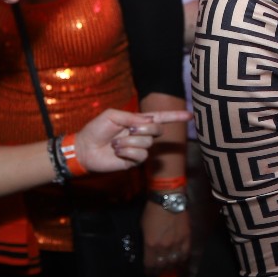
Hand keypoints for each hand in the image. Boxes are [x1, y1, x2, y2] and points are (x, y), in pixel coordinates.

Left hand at [73, 109, 190, 171]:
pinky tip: (117, 152)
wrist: (85, 148)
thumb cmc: (96, 129)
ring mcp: (139, 148)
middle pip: (157, 130)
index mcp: (138, 121)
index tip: (191, 115)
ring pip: (147, 143)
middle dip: (144, 129)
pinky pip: (140, 155)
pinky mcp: (134, 161)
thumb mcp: (112, 116)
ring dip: (129, 142)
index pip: (161, 118)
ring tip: (116, 144)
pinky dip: (127, 151)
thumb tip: (150, 121)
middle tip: (128, 130)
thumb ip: (132, 117)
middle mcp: (141, 134)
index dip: (176, 116)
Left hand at [141, 199, 190, 273]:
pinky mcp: (186, 238)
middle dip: (159, 271)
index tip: (148, 273)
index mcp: (151, 244)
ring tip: (168, 268)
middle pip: (163, 265)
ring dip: (171, 267)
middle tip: (158, 273)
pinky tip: (179, 261)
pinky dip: (182, 259)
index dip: (149, 270)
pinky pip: (185, 254)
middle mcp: (164, 247)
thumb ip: (146, 240)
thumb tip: (147, 250)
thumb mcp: (143, 226)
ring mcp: (176, 243)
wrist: (168, 198)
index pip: (150, 264)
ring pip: (174, 261)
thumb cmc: (152, 210)